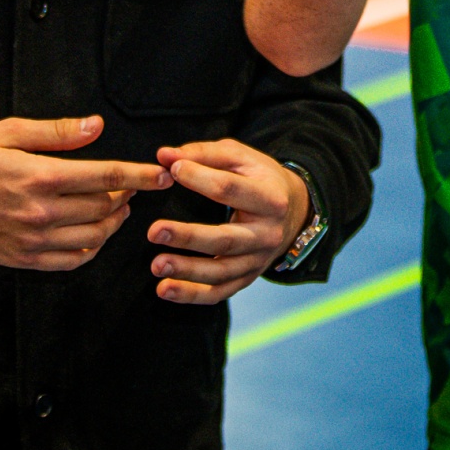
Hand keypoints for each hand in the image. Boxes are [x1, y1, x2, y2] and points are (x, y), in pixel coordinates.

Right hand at [0, 115, 169, 271]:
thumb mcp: (6, 132)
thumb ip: (55, 132)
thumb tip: (96, 126)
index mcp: (40, 176)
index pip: (107, 177)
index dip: (141, 176)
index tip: (163, 173)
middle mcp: (41, 212)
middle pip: (104, 207)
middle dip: (128, 196)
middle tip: (134, 185)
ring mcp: (32, 240)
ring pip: (93, 236)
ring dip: (114, 222)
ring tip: (118, 208)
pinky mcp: (23, 259)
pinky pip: (71, 260)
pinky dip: (91, 248)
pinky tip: (94, 233)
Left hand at [146, 140, 311, 304]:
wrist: (294, 212)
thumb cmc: (260, 179)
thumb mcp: (241, 158)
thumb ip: (204, 153)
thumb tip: (164, 155)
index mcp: (270, 198)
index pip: (231, 189)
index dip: (200, 178)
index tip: (172, 170)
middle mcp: (267, 233)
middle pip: (226, 238)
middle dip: (188, 236)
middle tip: (154, 231)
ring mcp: (258, 260)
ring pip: (221, 271)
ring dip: (187, 271)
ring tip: (156, 265)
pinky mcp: (247, 278)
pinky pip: (219, 292)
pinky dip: (192, 295)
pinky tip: (165, 290)